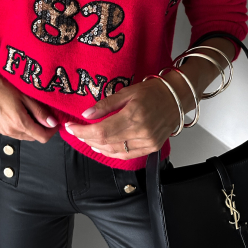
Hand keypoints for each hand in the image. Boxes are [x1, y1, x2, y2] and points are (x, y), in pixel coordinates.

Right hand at [0, 57, 59, 142]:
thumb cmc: (2, 87)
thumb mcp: (25, 96)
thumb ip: (39, 112)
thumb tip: (52, 123)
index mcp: (19, 123)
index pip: (42, 137)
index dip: (52, 131)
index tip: (55, 123)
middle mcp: (11, 131)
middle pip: (34, 138)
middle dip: (42, 129)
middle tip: (45, 115)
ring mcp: (4, 131)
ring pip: (25, 136)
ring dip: (32, 129)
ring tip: (33, 113)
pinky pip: (15, 133)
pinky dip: (22, 127)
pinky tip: (21, 114)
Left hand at [64, 74, 182, 159]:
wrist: (177, 98)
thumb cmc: (153, 91)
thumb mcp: (127, 92)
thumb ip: (105, 105)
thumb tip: (85, 115)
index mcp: (133, 116)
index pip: (101, 130)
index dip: (82, 131)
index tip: (70, 127)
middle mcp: (141, 132)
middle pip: (106, 142)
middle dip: (87, 138)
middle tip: (75, 131)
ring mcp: (148, 142)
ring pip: (115, 152)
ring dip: (97, 147)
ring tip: (86, 138)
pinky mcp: (152, 148)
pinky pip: (127, 155)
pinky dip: (112, 153)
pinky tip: (103, 147)